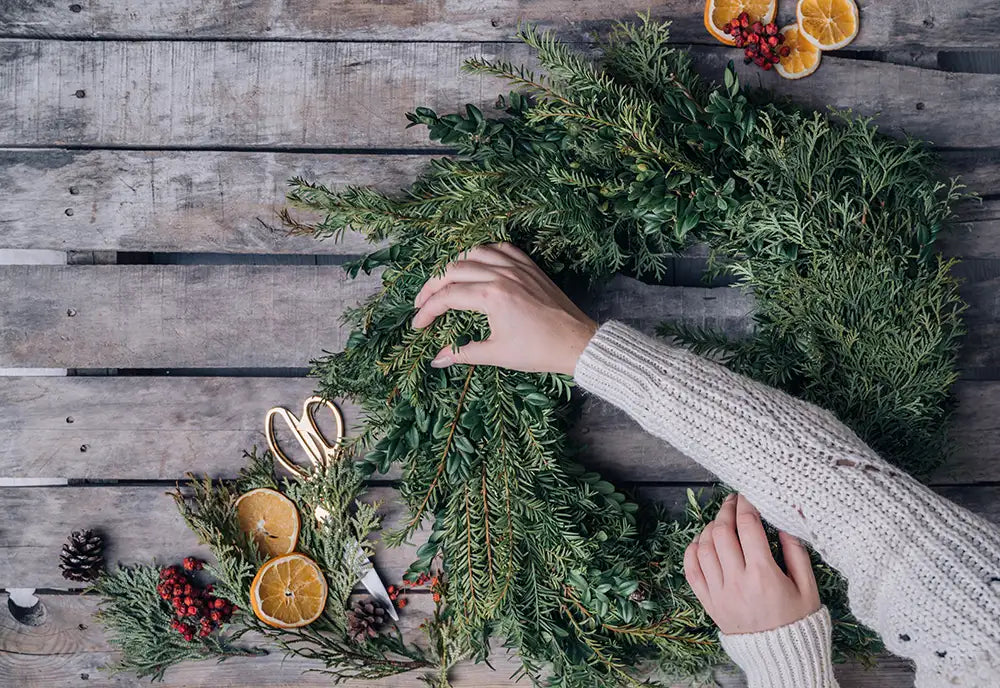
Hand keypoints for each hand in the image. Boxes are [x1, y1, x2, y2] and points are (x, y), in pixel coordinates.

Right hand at [411, 243, 597, 374]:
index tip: (418, 325)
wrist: (575, 342)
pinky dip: (483, 252)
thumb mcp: (497, 354)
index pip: (447, 297)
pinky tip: (476, 263)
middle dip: (432, 286)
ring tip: (444, 281)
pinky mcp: (529, 266)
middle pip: (454, 270)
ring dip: (454, 264)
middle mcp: (501, 275)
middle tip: (422, 303)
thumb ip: (463, 353)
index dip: (427, 311)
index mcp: (492, 296)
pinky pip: (501, 249)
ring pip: (475, 252)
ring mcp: (517, 267)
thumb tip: (437, 359)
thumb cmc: (538, 350)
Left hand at [684, 494, 819, 634]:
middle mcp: (737, 581)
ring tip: (721, 522)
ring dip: (709, 528)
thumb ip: (796, 551)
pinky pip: (691, 570)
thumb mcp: (808, 587)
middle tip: (733, 502)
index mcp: (763, 574)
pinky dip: (692, 551)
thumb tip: (786, 521)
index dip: (746, 504)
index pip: (748, 526)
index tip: (747, 495)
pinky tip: (703, 542)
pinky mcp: (708, 602)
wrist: (781, 658)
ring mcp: (719, 592)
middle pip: (722, 532)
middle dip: (726, 510)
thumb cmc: (798, 621)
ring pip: (703, 548)